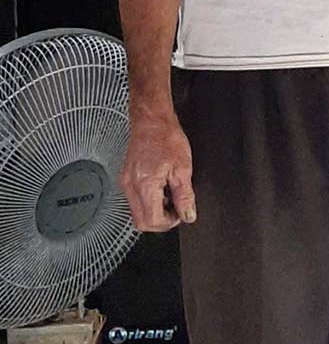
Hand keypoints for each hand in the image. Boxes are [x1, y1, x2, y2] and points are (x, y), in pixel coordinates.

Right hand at [120, 108, 195, 230]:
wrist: (152, 120)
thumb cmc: (166, 137)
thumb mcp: (183, 168)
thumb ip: (185, 196)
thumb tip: (188, 215)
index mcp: (145, 185)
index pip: (152, 220)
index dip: (169, 223)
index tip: (181, 214)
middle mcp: (130, 186)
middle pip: (141, 222)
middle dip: (160, 221)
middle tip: (176, 209)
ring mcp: (126, 183)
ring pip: (137, 213)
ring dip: (154, 212)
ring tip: (169, 196)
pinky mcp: (126, 178)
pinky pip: (135, 201)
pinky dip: (148, 202)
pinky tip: (160, 189)